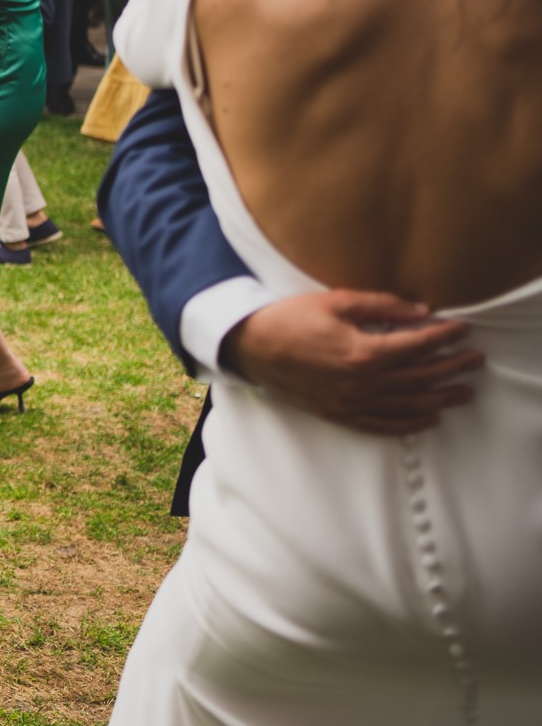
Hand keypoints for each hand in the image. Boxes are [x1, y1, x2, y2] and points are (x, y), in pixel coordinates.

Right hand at [221, 289, 483, 433]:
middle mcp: (362, 383)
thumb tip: (422, 311)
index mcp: (363, 352)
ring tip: (464, 392)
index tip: (464, 329)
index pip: (418, 345)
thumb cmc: (289, 319)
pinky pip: (381, 424)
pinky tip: (428, 418)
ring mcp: (350, 402)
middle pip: (420, 377)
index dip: (445, 336)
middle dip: (453, 367)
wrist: (249, 347)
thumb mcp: (335, 301)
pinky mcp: (338, 414)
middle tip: (477, 360)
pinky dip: (409, 423)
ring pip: (408, 404)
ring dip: (441, 398)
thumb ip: (382, 305)